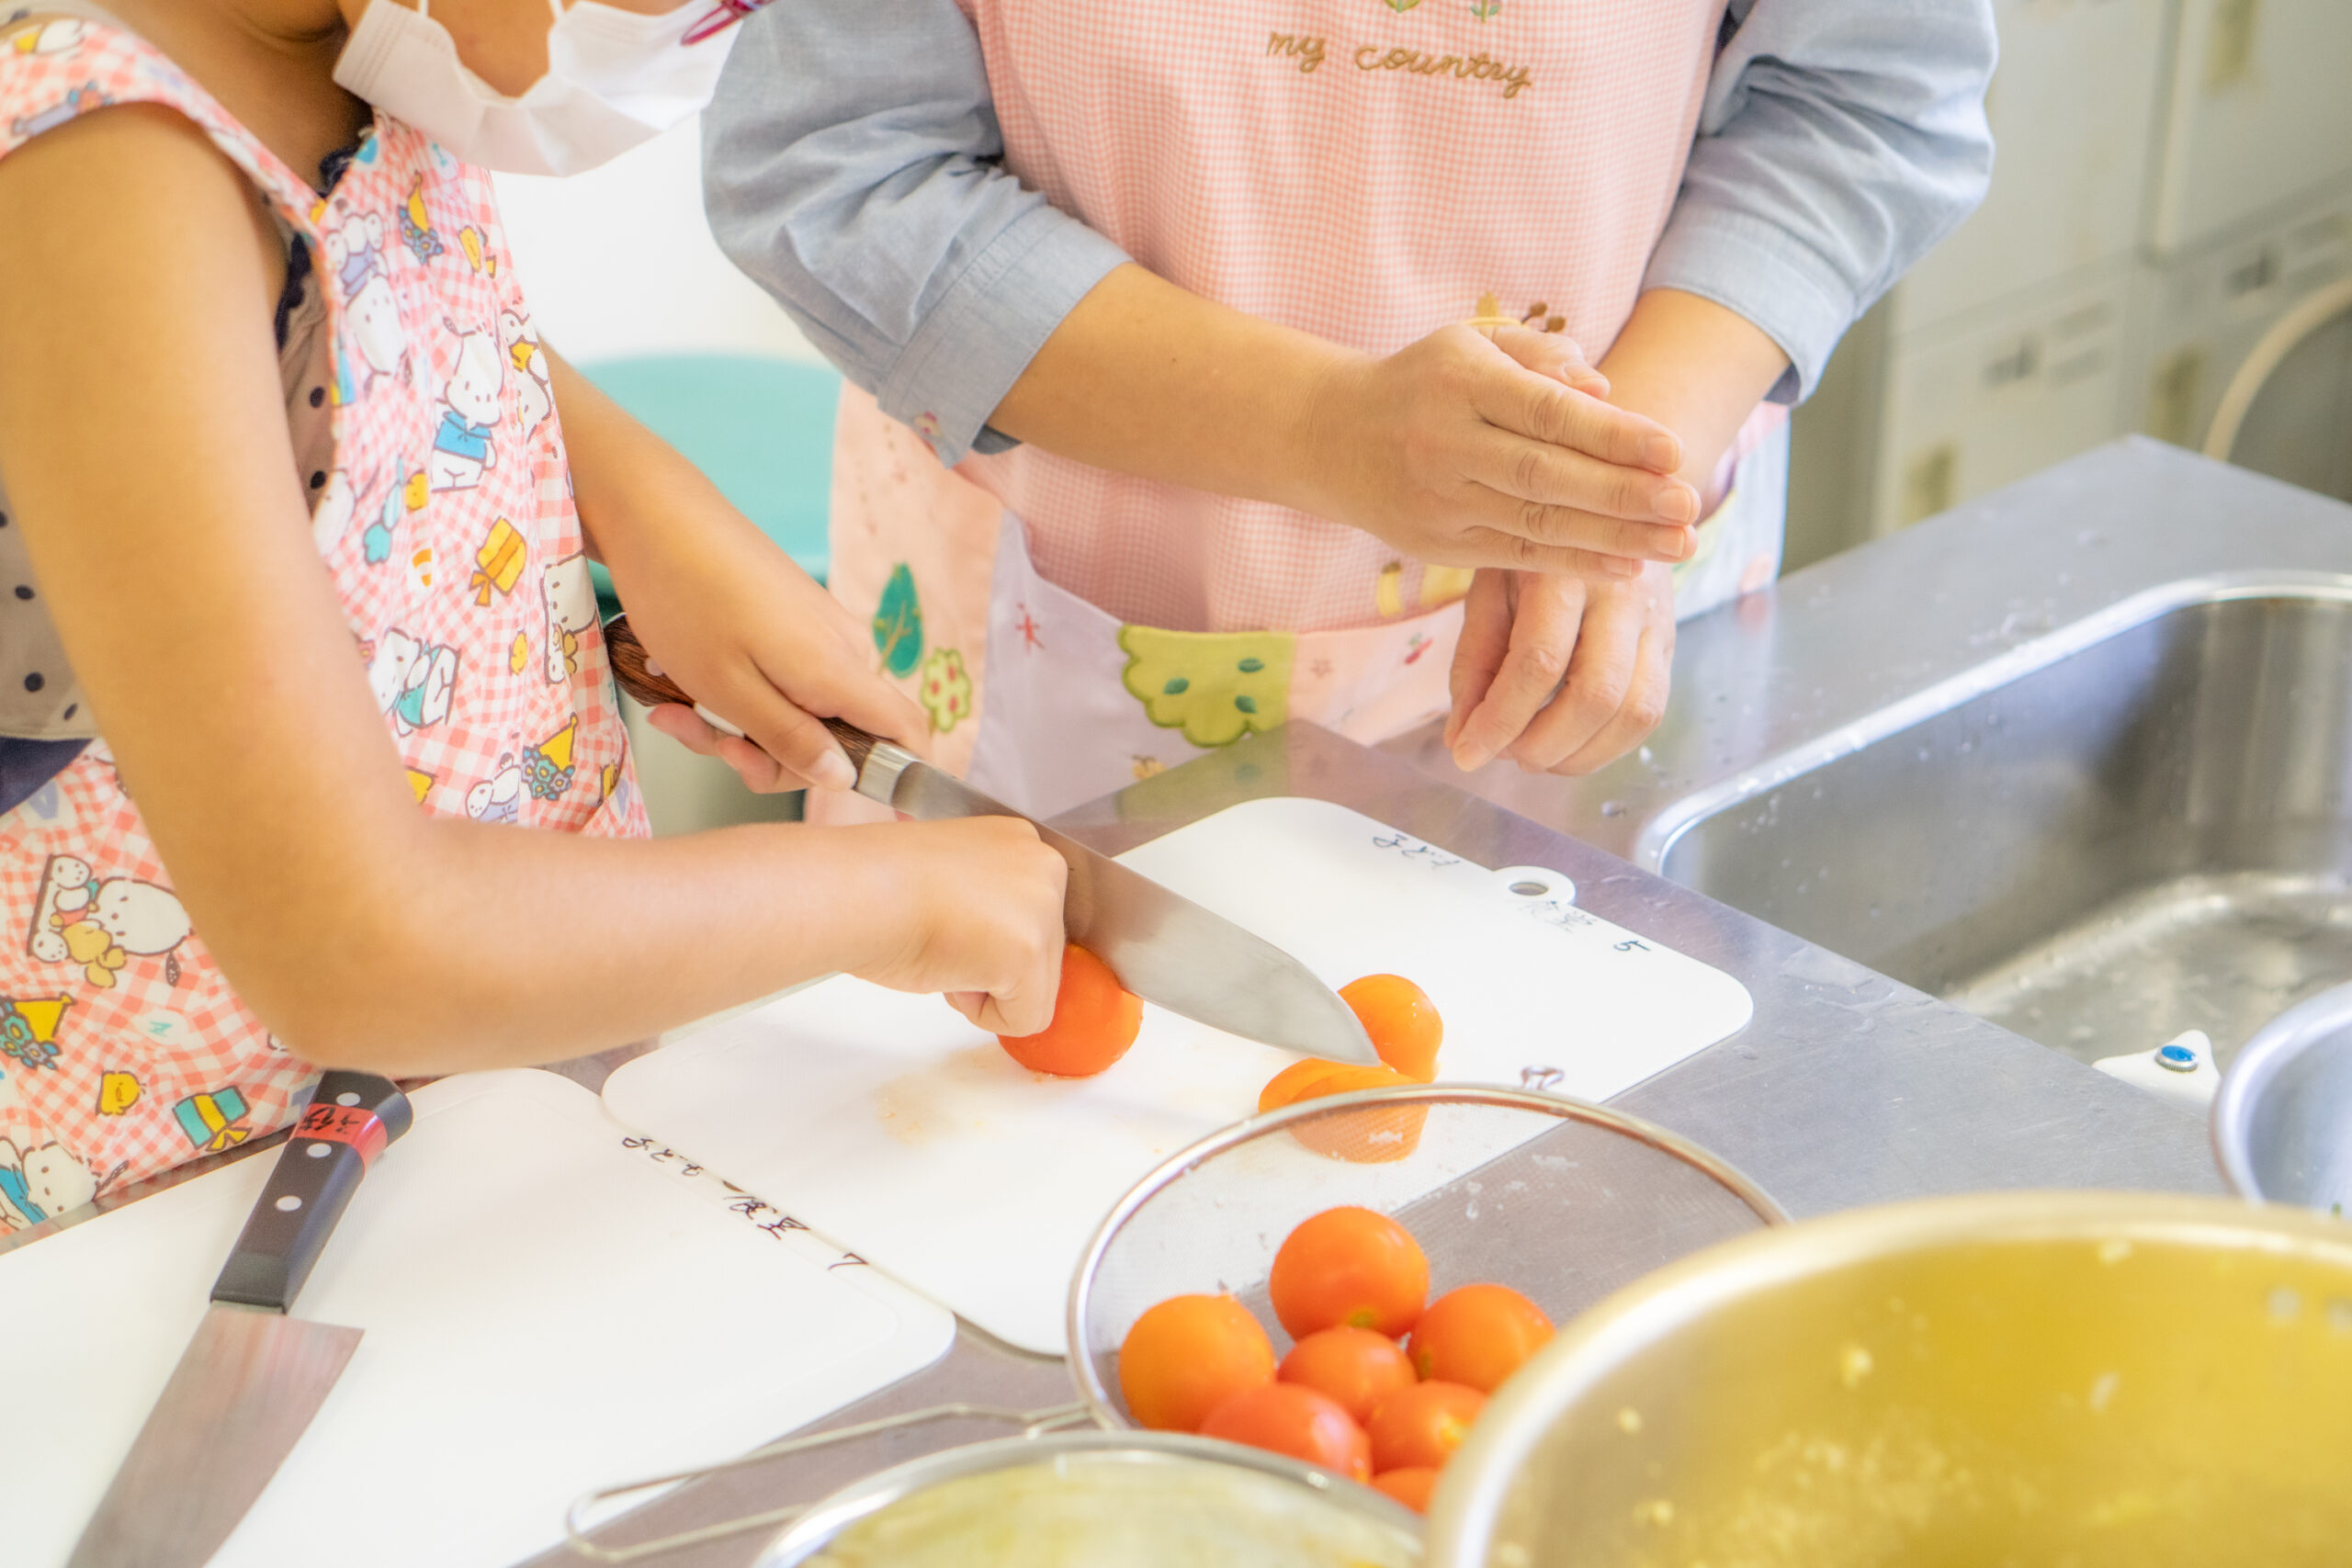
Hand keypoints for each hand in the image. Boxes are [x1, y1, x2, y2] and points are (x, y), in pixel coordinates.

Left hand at [615, 523, 928, 792]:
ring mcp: (819, 631)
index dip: (902, 776)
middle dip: (773, 756)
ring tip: (679, 712)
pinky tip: (687, 684)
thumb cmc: (688, 601)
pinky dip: (739, 695)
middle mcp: (843, 649)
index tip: (876, 810)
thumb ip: (792, 740)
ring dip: (743, 728)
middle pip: (840, 735)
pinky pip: (783, 680)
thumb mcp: (731, 691)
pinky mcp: (793, 618)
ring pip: (801, 711)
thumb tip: (842, 778)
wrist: (656, 516)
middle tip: (711, 745)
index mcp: (839, 670)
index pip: (909, 732)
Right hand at [849, 817, 1069, 1035]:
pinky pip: (1028, 1018)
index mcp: (1021, 839)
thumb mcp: (954, 881)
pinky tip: (950, 972)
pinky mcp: (1032, 952)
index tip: (951, 925)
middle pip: (1046, 953)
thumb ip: (989, 905)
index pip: (1035, 916)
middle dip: (991, 965)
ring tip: (942, 949)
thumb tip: (997, 949)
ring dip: (987, 988)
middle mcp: (1045, 865)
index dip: (989, 939)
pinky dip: (986, 1015)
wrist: (853, 891)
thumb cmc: (877, 885)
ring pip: (1039, 988)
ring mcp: (1044, 908)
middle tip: (940, 938)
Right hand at [1296, 325, 1699, 577]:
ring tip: (1677, 545)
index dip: (1613, 435)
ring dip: (1614, 538)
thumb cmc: (1423, 382)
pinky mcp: (1438, 545)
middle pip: (1547, 476)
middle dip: (1625, 494)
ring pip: (1536, 524)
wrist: (1331, 437)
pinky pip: (1515, 557)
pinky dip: (1574, 563)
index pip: (1548, 412)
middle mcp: (1445, 444)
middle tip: (1690, 504)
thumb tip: (1605, 388)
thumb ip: (1540, 357)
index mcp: (1460, 382)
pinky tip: (1627, 567)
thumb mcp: (1472, 344)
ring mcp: (1439, 500)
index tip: (1673, 450)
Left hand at [1444, 564, 1675, 775]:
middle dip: (1544, 744)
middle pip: (1596, 694)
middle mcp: (1621, 593)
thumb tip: (1462, 739)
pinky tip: (1569, 745)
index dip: (1500, 720)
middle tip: (1505, 754)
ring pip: (1634, 712)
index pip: (1538, 661)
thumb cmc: (1535, 553)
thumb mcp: (1490, 589)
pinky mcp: (1669, 644)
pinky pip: (1651, 712)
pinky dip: (1607, 746)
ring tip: (1534, 755)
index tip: (1466, 753)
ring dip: (1579, 755)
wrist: (1607, 510)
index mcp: (1565, 570)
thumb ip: (1475, 662)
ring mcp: (1655, 620)